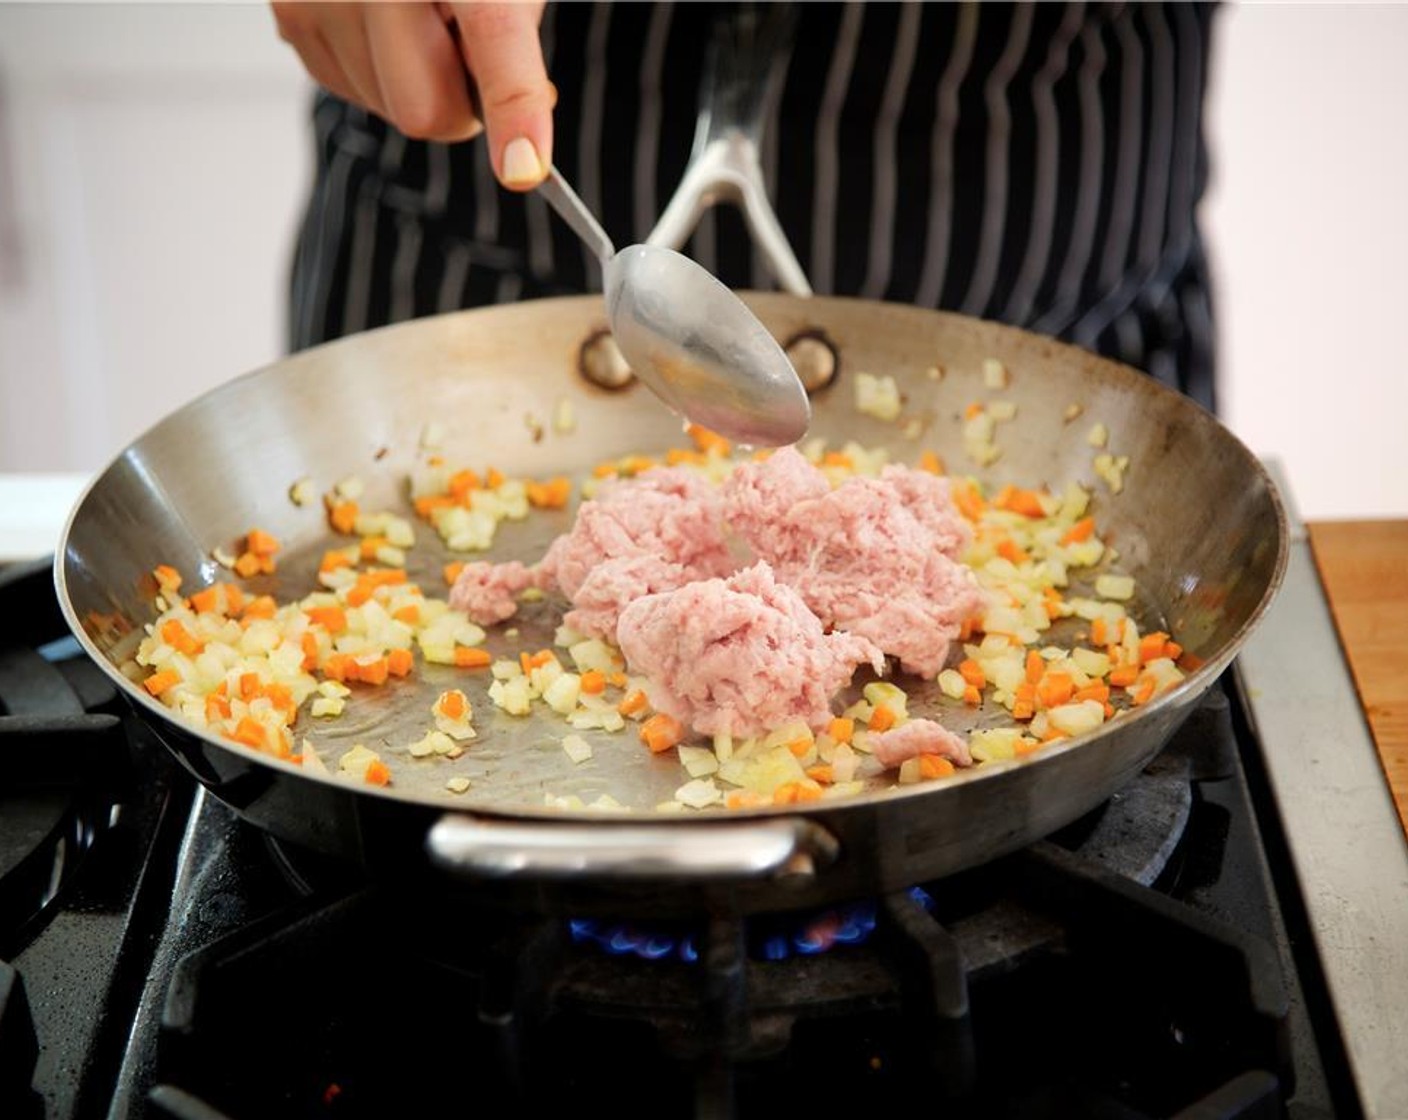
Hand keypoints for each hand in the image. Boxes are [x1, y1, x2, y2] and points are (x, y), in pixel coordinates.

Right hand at [270, 1, 552, 188]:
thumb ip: (516, 49)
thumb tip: (516, 142)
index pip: (494, 34)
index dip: (514, 106)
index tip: (524, 167)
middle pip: (424, 110)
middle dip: (458, 107)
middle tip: (464, 56)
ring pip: (387, 110)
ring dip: (415, 83)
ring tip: (415, 16)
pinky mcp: (290, 14)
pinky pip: (353, 92)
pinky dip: (379, 72)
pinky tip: (382, 23)